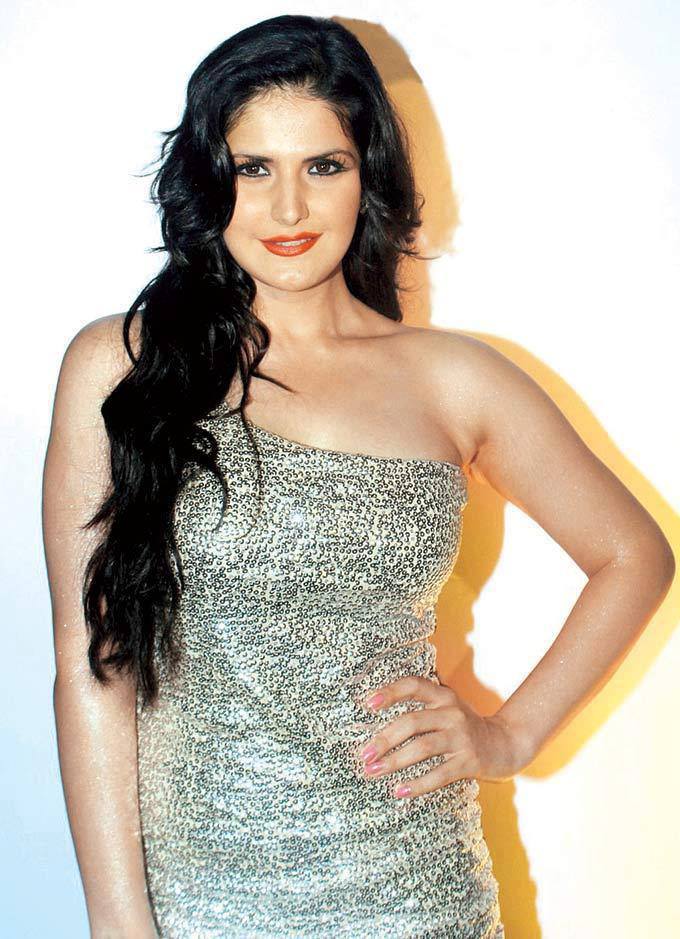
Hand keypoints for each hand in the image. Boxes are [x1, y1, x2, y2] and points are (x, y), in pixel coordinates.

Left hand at [356, 675, 526, 798]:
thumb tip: (377, 724)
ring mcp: (462, 736)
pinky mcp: (469, 761)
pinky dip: (417, 784)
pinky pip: (439, 774)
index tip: (368, 704)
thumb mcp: (447, 709)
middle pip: (411, 722)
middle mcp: (452, 712)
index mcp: (443, 696)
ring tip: (374, 772)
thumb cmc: (465, 728)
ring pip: (422, 747)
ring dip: (394, 761)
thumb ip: (421, 709)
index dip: (390, 692)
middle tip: (364, 755)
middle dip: (383, 739)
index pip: (413, 685)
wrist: (506, 744)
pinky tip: (400, 791)